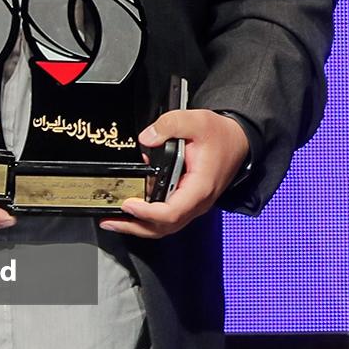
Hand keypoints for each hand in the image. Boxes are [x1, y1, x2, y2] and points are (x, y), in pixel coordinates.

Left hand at [100, 108, 251, 238]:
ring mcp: (193, 205)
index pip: (171, 213)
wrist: (239, 141)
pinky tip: (132, 210)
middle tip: (109, 219)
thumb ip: (170, 125)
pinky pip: (167, 219)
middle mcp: (197, 203)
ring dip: (138, 226)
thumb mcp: (197, 121)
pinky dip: (147, 219)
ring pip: (164, 227)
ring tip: (113, 220)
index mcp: (200, 187)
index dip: (147, 213)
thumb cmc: (221, 135)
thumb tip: (146, 138)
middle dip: (134, 226)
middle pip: (164, 227)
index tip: (128, 204)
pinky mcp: (189, 203)